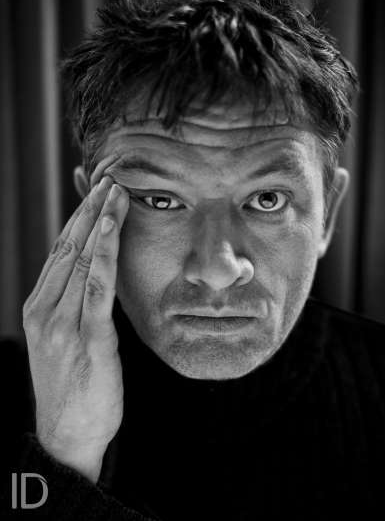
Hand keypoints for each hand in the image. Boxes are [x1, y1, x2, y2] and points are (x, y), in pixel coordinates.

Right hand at [22, 176, 128, 482]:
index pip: (60, 250)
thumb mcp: (66, 339)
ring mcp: (62, 323)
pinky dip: (104, 255)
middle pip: (68, 247)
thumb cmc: (73, 386)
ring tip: (116, 192)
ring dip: (99, 222)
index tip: (96, 191)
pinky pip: (96, 289)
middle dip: (90, 209)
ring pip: (81, 259)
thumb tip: (94, 274)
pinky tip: (112, 230)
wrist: (67, 435)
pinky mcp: (87, 338)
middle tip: (109, 178)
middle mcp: (45, 308)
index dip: (79, 217)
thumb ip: (74, 304)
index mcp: (39, 306)